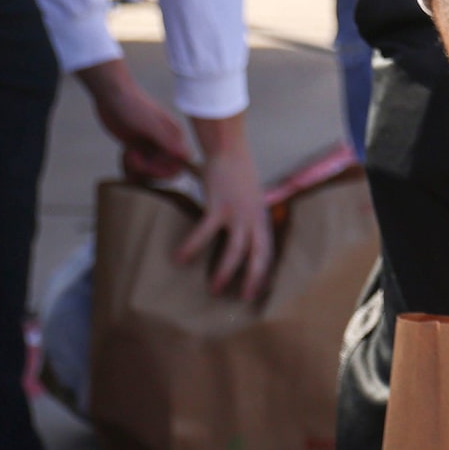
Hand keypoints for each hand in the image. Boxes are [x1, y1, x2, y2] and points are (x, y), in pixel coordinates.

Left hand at [76, 58, 194, 181]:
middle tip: (134, 159)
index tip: (149, 164)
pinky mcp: (135, 145)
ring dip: (139, 169)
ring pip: (151, 167)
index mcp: (173, 137)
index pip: (180, 163)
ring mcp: (149, 144)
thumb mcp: (151, 125)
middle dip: (150, 170)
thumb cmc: (133, 106)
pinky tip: (124, 156)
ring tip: (127, 156)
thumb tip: (186, 158)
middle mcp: (164, 142)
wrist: (111, 94)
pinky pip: (139, 163)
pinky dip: (131, 166)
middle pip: (165, 168)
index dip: (167, 169)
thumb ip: (168, 141)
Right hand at [179, 114, 272, 301]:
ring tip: (213, 288)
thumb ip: (250, 220)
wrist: (229, 151)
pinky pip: (205, 232)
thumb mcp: (252, 201)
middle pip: (259, 255)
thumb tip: (239, 240)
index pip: (268, 251)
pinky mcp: (219, 206)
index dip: (264, 273)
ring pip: (236, 249)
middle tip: (242, 299)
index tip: (258, 291)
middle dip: (252, 279)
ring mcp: (238, 213)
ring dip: (224, 271)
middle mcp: (255, 218)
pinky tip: (179, 259)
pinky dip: (192, 246)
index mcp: (262, 219)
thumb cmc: (238, 177)